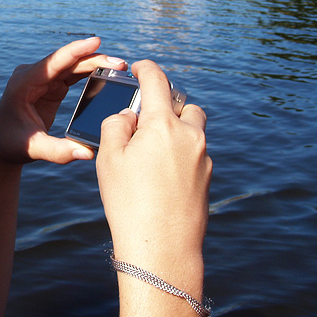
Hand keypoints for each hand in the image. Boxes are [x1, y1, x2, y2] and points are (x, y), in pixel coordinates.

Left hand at [0, 36, 125, 166]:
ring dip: (94, 64)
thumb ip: (60, 152)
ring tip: (119, 66)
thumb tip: (88, 152)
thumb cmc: (12, 145)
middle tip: (120, 63)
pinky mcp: (51, 85)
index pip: (53, 63)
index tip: (96, 41)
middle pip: (66, 62)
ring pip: (72, 66)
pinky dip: (89, 72)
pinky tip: (107, 72)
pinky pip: (72, 74)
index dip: (75, 51)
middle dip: (93, 59)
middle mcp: (32, 75)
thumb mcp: (35, 149)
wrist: (1, 146)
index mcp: (23, 83)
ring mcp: (42, 79)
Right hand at [96, 60, 209, 277]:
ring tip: (151, 149)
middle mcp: (190, 135)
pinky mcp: (208, 178)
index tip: (138, 67)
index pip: (156, 81)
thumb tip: (131, 116)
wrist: (162, 249)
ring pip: (193, 129)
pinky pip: (195, 153)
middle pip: (183, 104)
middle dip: (165, 104)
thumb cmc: (129, 202)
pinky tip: (159, 176)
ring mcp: (203, 158)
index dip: (145, 68)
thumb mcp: (108, 158)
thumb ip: (116, 125)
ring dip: (175, 128)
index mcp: (163, 124)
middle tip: (143, 118)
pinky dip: (180, 153)